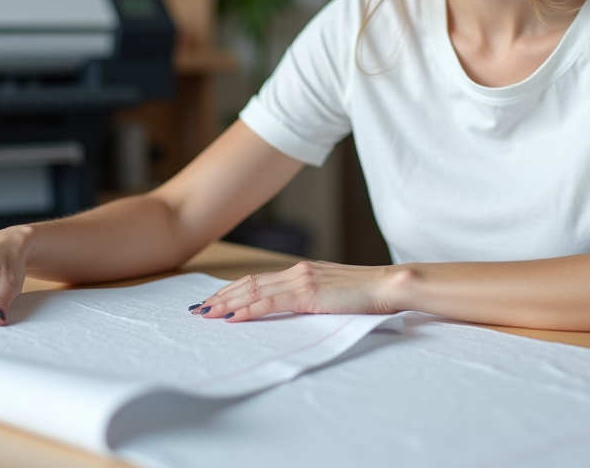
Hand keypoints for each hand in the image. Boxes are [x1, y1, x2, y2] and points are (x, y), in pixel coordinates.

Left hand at [193, 261, 401, 322]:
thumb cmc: (368, 294)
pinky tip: (233, 317)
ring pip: (254, 291)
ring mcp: (302, 280)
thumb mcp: (335, 294)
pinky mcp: (308, 293)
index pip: (260, 280)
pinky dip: (248, 309)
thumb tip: (300, 310)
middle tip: (200, 308)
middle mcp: (298, 271)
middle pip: (250, 283)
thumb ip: (315, 297)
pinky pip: (270, 303)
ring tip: (207, 313)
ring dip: (227, 302)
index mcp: (304, 271)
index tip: (216, 299)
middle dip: (223, 295)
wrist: (388, 285)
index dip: (235, 289)